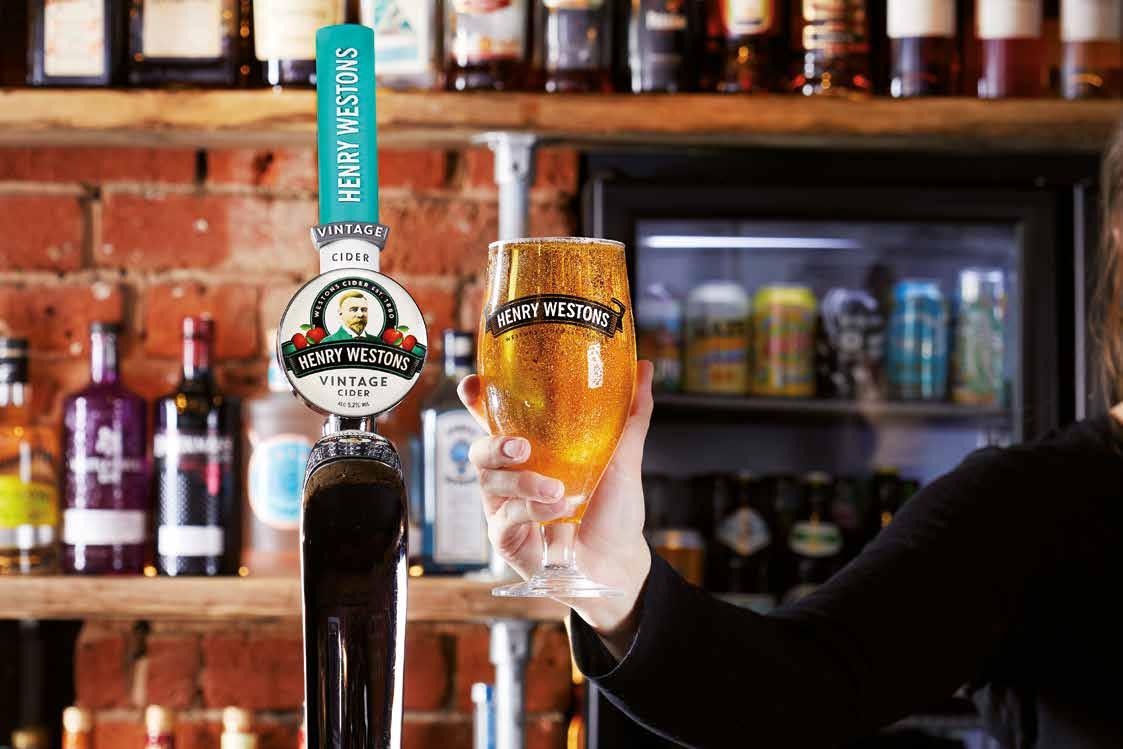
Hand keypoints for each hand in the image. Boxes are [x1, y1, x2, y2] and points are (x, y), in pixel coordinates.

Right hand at [458, 361, 654, 653]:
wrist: (618, 560)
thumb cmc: (614, 509)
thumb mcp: (625, 458)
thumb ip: (631, 415)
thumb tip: (644, 369)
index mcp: (533, 447)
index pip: (495, 417)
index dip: (477, 400)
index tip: (473, 385)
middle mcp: (511, 472)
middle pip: (480, 448)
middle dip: (494, 443)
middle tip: (522, 446)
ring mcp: (505, 504)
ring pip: (490, 481)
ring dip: (523, 481)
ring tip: (557, 490)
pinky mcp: (506, 535)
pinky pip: (506, 516)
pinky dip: (533, 511)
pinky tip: (558, 512)